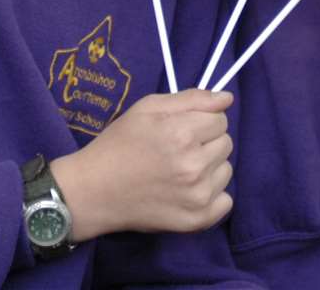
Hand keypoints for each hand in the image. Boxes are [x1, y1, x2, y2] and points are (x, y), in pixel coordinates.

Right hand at [52, 88, 233, 239]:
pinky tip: (188, 191)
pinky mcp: (196, 220)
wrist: (92, 191)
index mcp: (182, 134)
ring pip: (226, 170)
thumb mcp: (148, 108)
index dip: (201, 121)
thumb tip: (227, 98)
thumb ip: (192, 99)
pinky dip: (212, 195)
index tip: (180, 130)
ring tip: (179, 171)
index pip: (221, 120)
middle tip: (177, 150)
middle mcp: (194, 165)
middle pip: (225, 144)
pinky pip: (226, 201)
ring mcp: (197, 196)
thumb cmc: (119, 144)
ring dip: (210, 168)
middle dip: (206, 142)